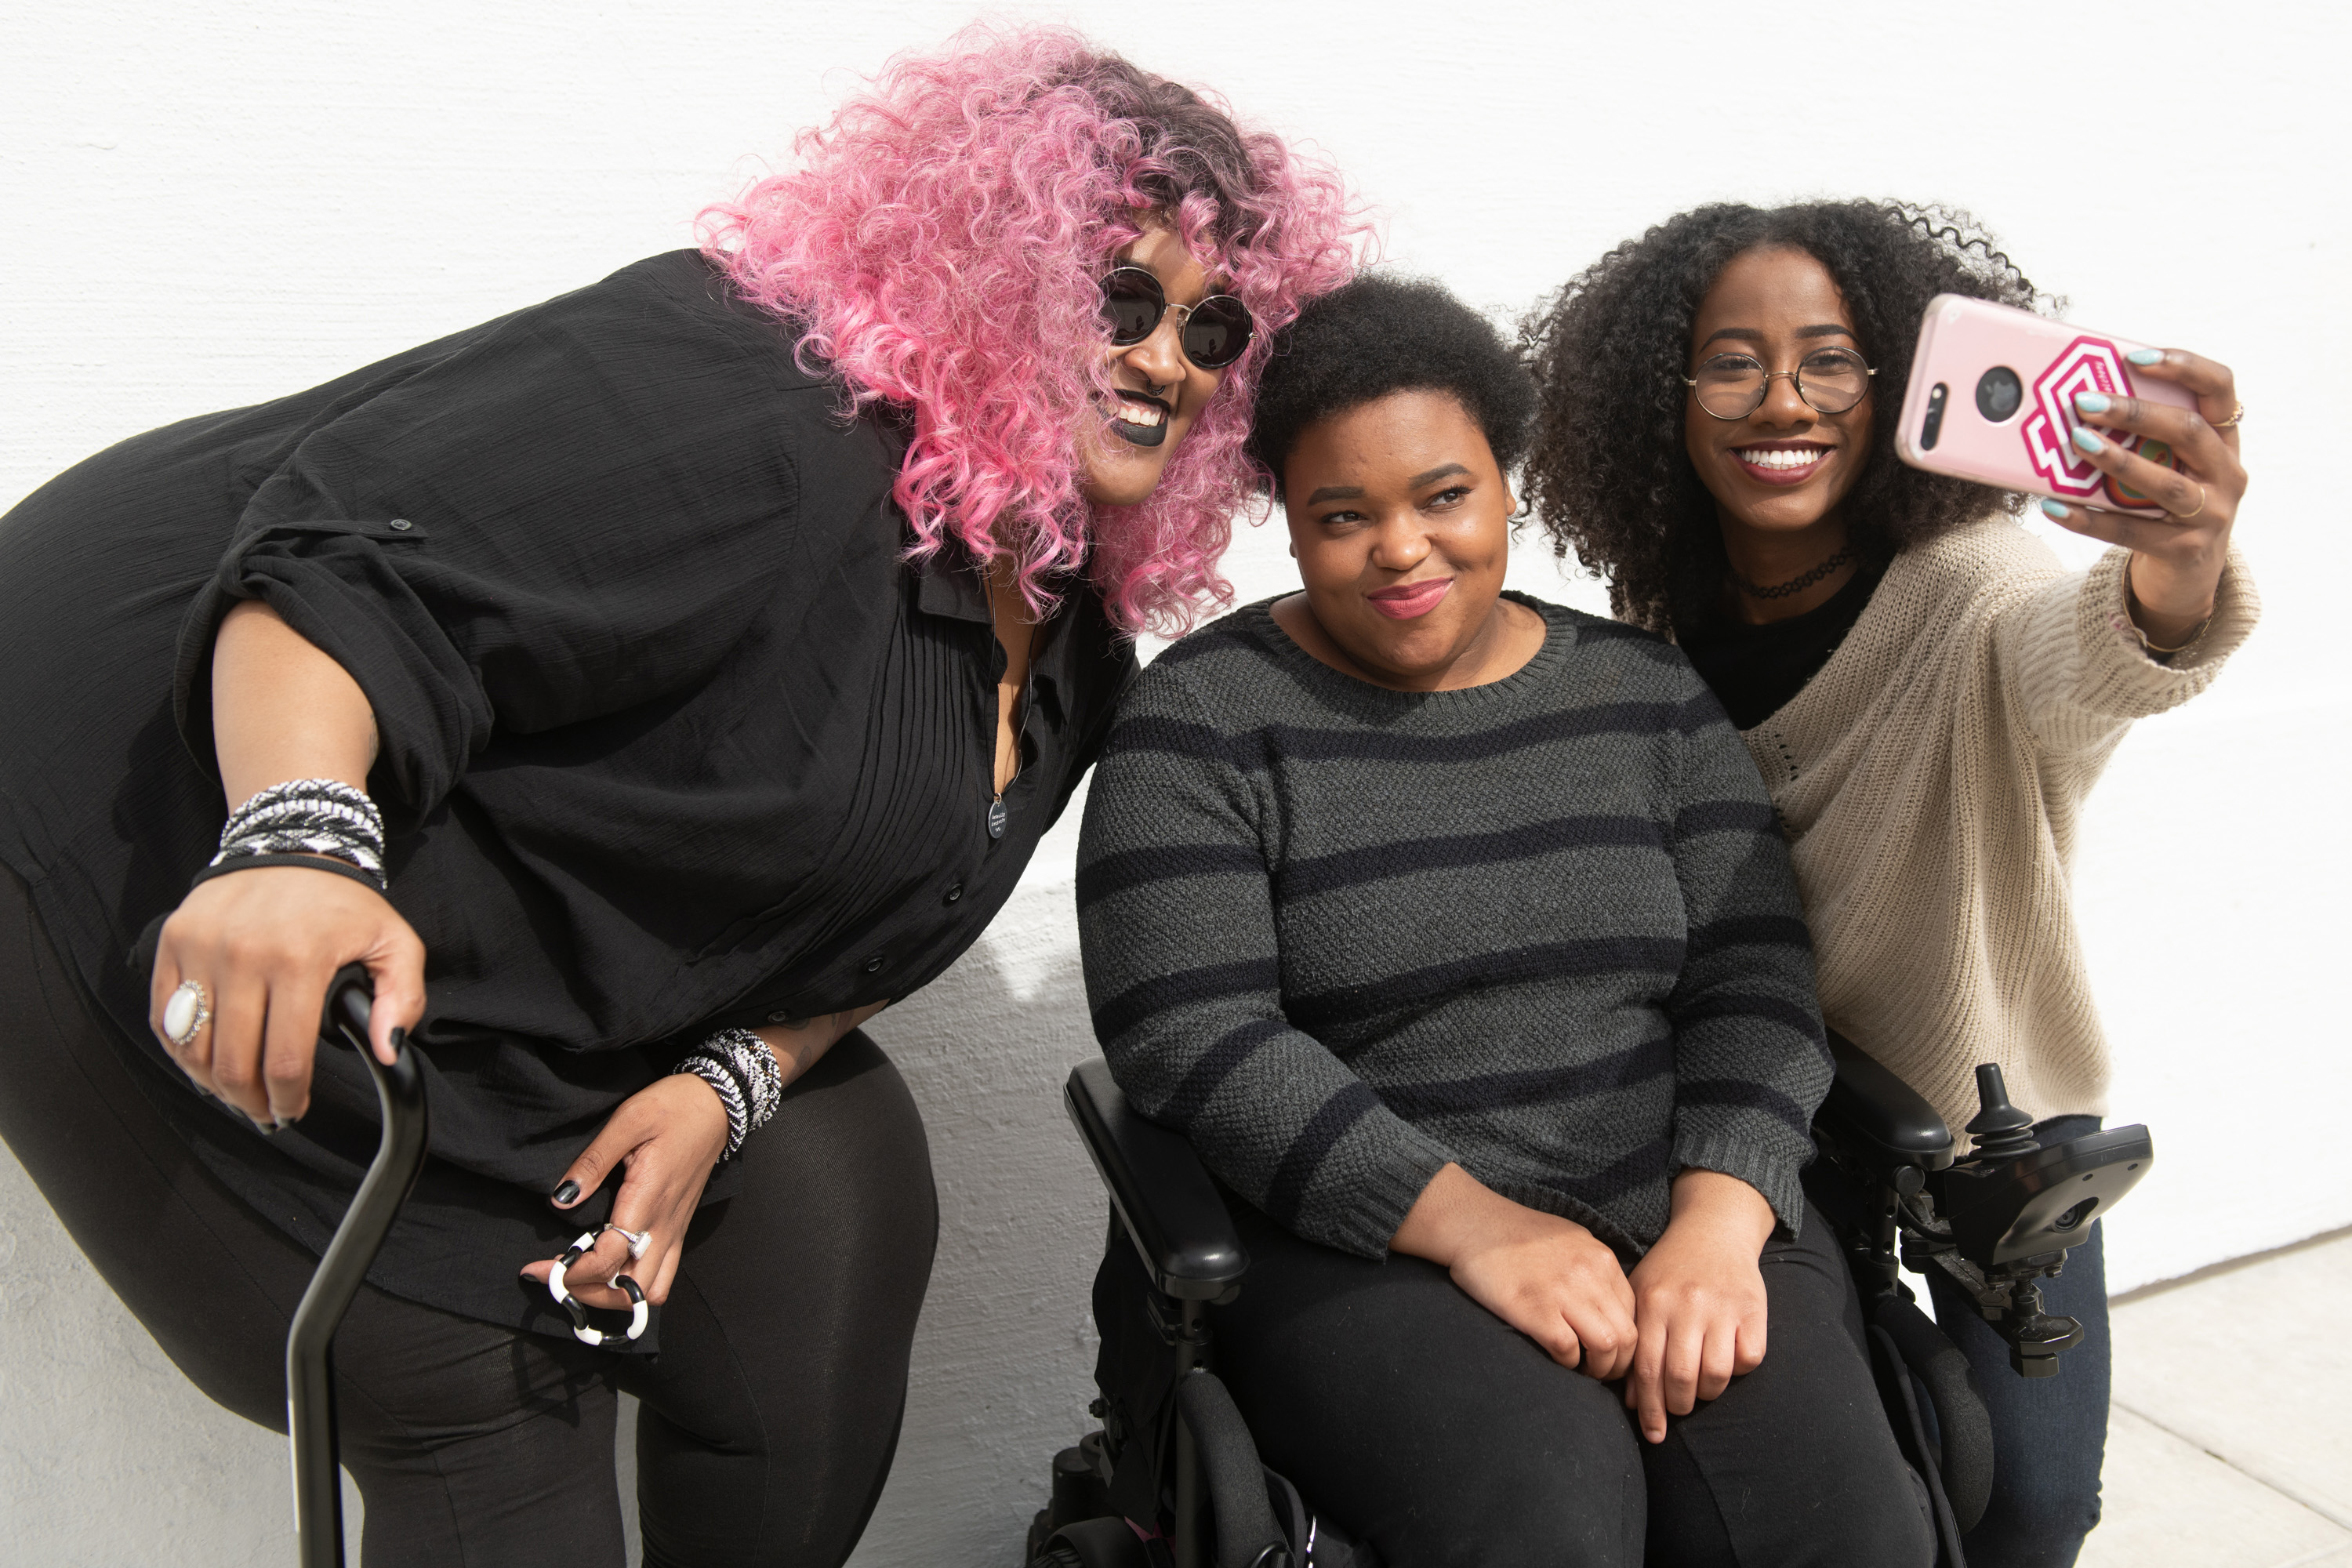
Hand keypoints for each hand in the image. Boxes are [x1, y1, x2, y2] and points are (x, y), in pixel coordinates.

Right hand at [149, 863, 425, 1127]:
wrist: (292, 842)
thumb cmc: (343, 901)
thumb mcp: (395, 942)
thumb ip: (402, 999)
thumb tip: (387, 1052)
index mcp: (299, 960)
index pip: (285, 1060)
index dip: (289, 1099)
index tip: (294, 1110)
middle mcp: (243, 955)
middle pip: (233, 1064)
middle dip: (250, 1103)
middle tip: (265, 1113)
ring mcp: (201, 948)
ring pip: (193, 1047)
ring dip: (212, 1084)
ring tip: (236, 1094)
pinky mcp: (173, 942)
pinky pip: (164, 1017)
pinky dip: (181, 1051)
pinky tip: (205, 1064)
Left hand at [520, 1074, 730, 1309]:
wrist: (717, 1104)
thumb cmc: (673, 1108)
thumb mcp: (628, 1122)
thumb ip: (593, 1162)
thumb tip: (561, 1198)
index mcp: (648, 1200)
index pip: (609, 1259)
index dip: (571, 1272)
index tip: (538, 1268)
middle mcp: (664, 1225)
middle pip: (630, 1290)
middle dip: (589, 1293)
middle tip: (557, 1276)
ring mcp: (675, 1230)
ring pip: (651, 1291)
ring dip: (615, 1294)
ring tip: (584, 1278)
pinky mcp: (678, 1228)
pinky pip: (662, 1275)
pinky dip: (634, 1285)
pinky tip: (611, 1268)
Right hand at [1392, 1163, 1636, 1378]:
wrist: (1474, 1223)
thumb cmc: (1517, 1234)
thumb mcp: (1571, 1240)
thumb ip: (1595, 1270)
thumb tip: (1609, 1306)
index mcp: (1601, 1258)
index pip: (1634, 1313)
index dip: (1627, 1341)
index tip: (1612, 1353)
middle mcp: (1589, 1274)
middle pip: (1627, 1335)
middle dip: (1618, 1364)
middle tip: (1600, 1372)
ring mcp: (1563, 1292)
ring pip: (1606, 1346)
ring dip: (1597, 1369)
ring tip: (1582, 1371)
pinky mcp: (1535, 1310)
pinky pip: (1568, 1350)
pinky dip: (1567, 1363)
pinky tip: (1557, 1359)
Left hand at [1624, 1169, 1773, 1442]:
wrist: (1713, 1230)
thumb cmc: (1671, 1271)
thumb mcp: (1642, 1295)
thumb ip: (1635, 1343)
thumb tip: (1633, 1401)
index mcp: (1653, 1302)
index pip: (1647, 1368)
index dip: (1650, 1408)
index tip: (1653, 1433)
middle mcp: (1687, 1305)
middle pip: (1681, 1376)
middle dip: (1678, 1406)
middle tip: (1678, 1409)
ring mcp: (1722, 1306)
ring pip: (1717, 1373)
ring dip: (1708, 1393)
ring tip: (1700, 1388)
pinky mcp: (1753, 1308)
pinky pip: (1749, 1359)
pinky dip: (1739, 1370)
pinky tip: (1728, 1362)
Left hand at [2038, 348, 2244, 647]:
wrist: (2186, 573)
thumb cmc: (2164, 502)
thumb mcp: (2167, 462)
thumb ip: (2142, 434)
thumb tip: (2076, 402)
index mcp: (2224, 439)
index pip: (2219, 387)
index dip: (2184, 366)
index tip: (2136, 355)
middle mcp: (2227, 473)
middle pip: (2188, 431)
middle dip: (2135, 412)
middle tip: (2085, 401)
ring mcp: (2211, 514)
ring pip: (2165, 483)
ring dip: (2117, 459)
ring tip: (2076, 442)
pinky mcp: (2184, 550)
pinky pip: (2131, 531)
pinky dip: (2090, 518)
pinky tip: (2055, 506)